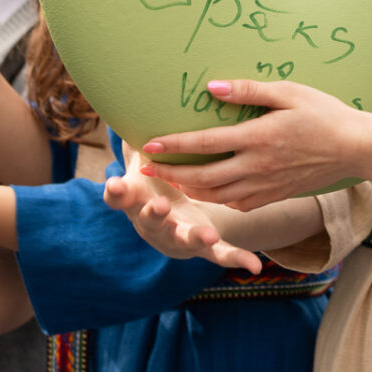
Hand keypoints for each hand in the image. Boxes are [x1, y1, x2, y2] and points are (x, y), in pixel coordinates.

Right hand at [102, 148, 263, 272]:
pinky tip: (253, 265)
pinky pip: (217, 255)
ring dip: (194, 239)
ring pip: (183, 240)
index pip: (120, 197)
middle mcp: (152, 221)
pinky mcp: (201, 247)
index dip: (117, 193)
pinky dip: (234, 259)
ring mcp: (176, 236)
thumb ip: (131, 137)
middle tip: (159, 207)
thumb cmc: (147, 174)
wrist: (159, 209)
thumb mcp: (137, 156)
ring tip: (209, 237)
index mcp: (135, 197)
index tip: (118, 185)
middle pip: (149, 222)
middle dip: (153, 216)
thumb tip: (119, 105)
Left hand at [139, 80, 370, 209]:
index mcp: (257, 138)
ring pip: (216, 196)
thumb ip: (249, 91)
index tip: (150, 145)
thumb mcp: (289, 92)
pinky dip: (216, 200)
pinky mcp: (274, 195)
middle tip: (147, 171)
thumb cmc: (325, 114)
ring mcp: (265, 185)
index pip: (205, 144)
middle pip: (202, 178)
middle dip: (170, 174)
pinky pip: (237, 204)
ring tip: (172, 180)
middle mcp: (256, 167)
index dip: (174, 145)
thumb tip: (212, 88)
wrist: (355, 147)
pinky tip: (210, 191)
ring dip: (188, 189)